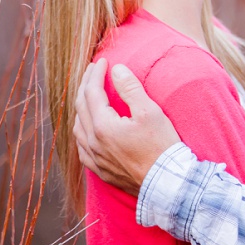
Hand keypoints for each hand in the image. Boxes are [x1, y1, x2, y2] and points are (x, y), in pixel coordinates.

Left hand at [73, 57, 180, 194]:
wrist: (167, 183)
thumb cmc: (161, 146)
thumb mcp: (149, 112)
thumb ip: (130, 88)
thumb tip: (117, 69)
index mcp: (103, 126)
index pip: (92, 92)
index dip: (95, 74)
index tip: (102, 61)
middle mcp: (93, 142)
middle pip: (81, 107)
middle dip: (86, 85)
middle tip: (92, 71)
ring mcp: (95, 158)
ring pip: (78, 127)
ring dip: (81, 107)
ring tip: (88, 95)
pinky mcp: (100, 171)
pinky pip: (82, 147)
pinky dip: (82, 131)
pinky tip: (87, 128)